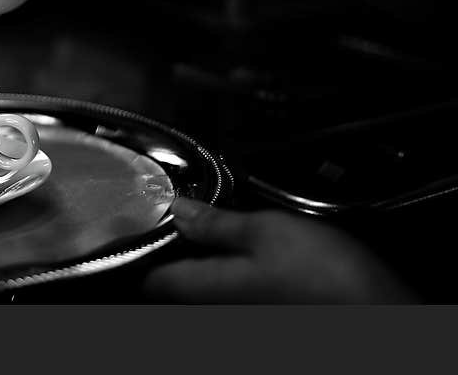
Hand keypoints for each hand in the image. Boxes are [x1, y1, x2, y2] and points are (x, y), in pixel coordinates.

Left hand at [143, 198, 417, 302]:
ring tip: (206, 219)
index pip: (148, 278)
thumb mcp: (267, 232)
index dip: (143, 245)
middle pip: (170, 285)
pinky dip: (221, 268)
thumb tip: (176, 209)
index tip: (147, 213)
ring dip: (197, 257)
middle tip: (178, 208)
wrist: (381, 314)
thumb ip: (216, 225)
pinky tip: (235, 246)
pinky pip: (223, 292)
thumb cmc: (321, 273)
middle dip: (171, 248)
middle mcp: (209, 312)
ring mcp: (234, 315)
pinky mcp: (257, 313)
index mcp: (200, 292)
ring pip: (198, 287)